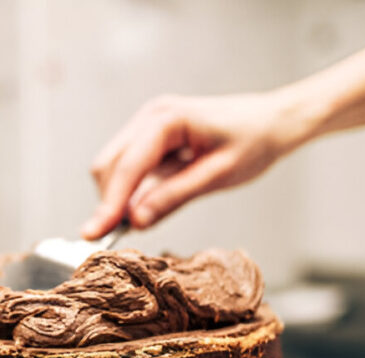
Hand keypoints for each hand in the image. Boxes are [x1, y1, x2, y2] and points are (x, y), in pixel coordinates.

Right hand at [82, 92, 304, 238]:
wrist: (270, 122)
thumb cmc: (252, 143)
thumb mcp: (218, 176)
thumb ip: (174, 197)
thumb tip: (135, 221)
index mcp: (168, 119)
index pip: (128, 167)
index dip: (110, 204)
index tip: (94, 234)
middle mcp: (150, 116)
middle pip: (108, 166)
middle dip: (110, 201)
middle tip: (119, 235)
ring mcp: (146, 124)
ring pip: (111, 167)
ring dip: (119, 196)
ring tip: (147, 216)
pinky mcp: (148, 137)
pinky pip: (126, 168)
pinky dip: (129, 190)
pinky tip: (150, 202)